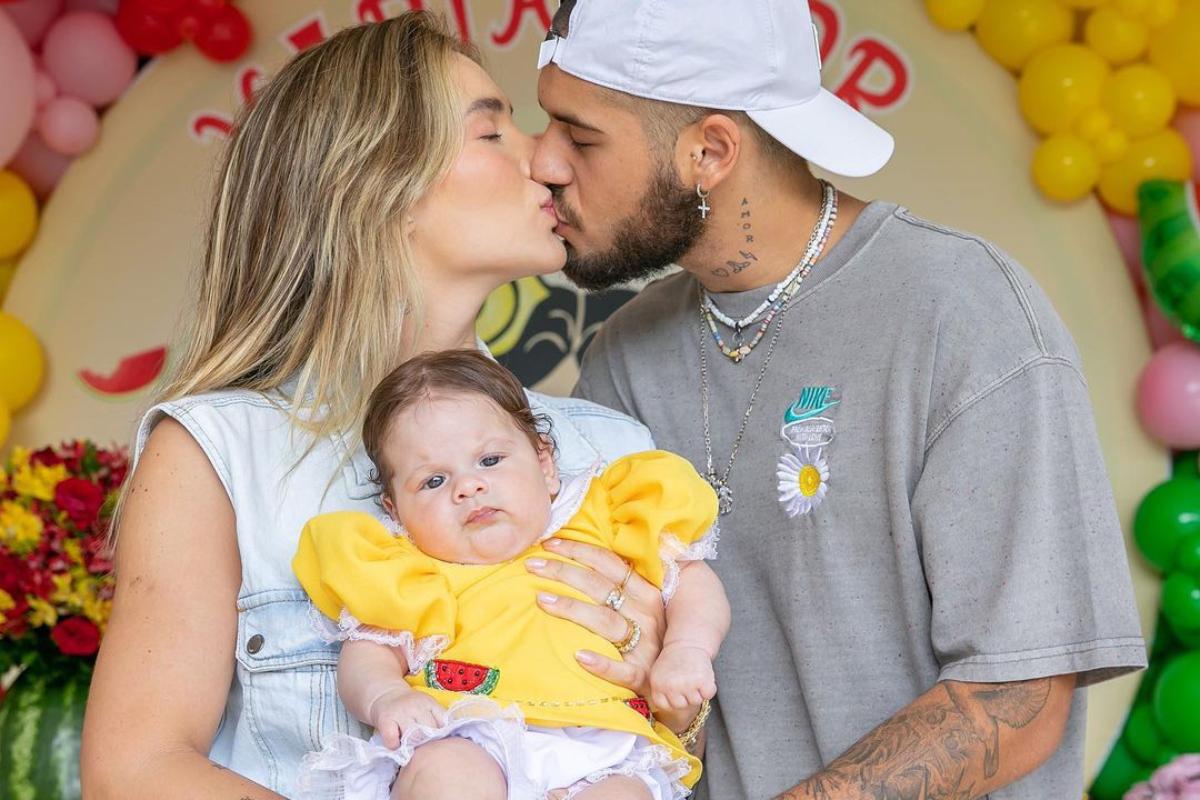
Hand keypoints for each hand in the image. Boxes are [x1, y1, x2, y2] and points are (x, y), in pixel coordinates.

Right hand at [367, 687, 444, 749]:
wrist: (386, 695)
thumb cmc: (410, 708)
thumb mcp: (427, 708)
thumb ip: (438, 721)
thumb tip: (449, 740)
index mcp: (430, 704)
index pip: (443, 723)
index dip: (442, 736)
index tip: (438, 742)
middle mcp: (416, 706)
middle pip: (429, 730)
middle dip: (428, 742)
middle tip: (422, 747)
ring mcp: (401, 712)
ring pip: (413, 736)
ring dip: (412, 745)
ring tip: (409, 746)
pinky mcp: (385, 720)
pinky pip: (393, 740)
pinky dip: (394, 746)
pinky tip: (395, 744)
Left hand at [525, 538, 665, 698]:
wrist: (681, 686)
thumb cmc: (653, 641)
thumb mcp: (645, 609)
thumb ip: (621, 588)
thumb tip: (579, 563)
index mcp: (647, 594)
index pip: (611, 565)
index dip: (580, 551)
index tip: (550, 543)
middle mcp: (646, 615)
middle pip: (601, 587)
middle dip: (564, 572)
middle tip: (532, 564)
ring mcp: (645, 646)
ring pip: (605, 622)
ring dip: (573, 609)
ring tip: (541, 600)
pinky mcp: (641, 677)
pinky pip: (621, 670)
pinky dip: (601, 664)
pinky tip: (579, 657)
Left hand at [650, 643, 715, 711]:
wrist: (687, 643)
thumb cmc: (673, 660)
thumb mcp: (658, 674)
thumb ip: (660, 692)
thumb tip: (663, 710)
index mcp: (657, 685)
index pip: (666, 706)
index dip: (672, 699)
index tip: (675, 688)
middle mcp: (671, 686)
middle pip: (681, 706)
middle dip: (685, 696)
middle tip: (686, 680)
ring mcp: (687, 684)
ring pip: (696, 701)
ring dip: (698, 691)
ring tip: (693, 676)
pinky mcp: (702, 680)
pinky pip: (708, 694)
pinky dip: (709, 688)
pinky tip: (703, 676)